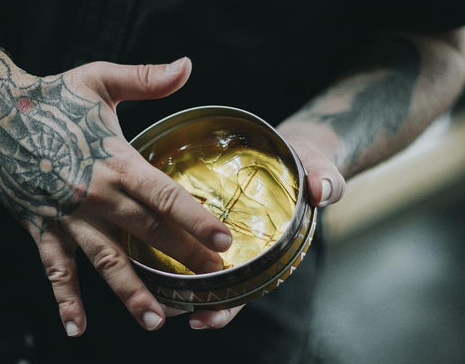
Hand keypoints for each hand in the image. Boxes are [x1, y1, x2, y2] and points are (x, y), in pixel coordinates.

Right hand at [0, 57, 232, 335]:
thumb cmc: (50, 96)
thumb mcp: (100, 79)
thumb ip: (147, 78)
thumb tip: (189, 64)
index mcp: (116, 162)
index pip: (165, 196)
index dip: (197, 220)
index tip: (224, 243)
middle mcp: (96, 196)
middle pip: (147, 235)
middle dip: (182, 260)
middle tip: (213, 286)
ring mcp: (67, 217)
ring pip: (105, 262)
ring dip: (131, 293)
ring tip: (156, 321)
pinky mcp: (41, 228)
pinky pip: (55, 270)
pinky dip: (65, 299)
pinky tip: (77, 328)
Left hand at [158, 117, 347, 330]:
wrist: (286, 147)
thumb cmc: (301, 161)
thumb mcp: (316, 165)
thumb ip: (324, 178)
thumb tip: (322, 190)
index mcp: (267, 249)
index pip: (245, 286)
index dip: (226, 306)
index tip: (203, 316)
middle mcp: (240, 246)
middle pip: (212, 284)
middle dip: (190, 299)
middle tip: (165, 310)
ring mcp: (219, 232)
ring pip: (191, 263)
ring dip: (170, 278)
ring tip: (145, 289)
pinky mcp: (200, 214)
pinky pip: (181, 232)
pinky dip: (163, 241)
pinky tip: (140, 240)